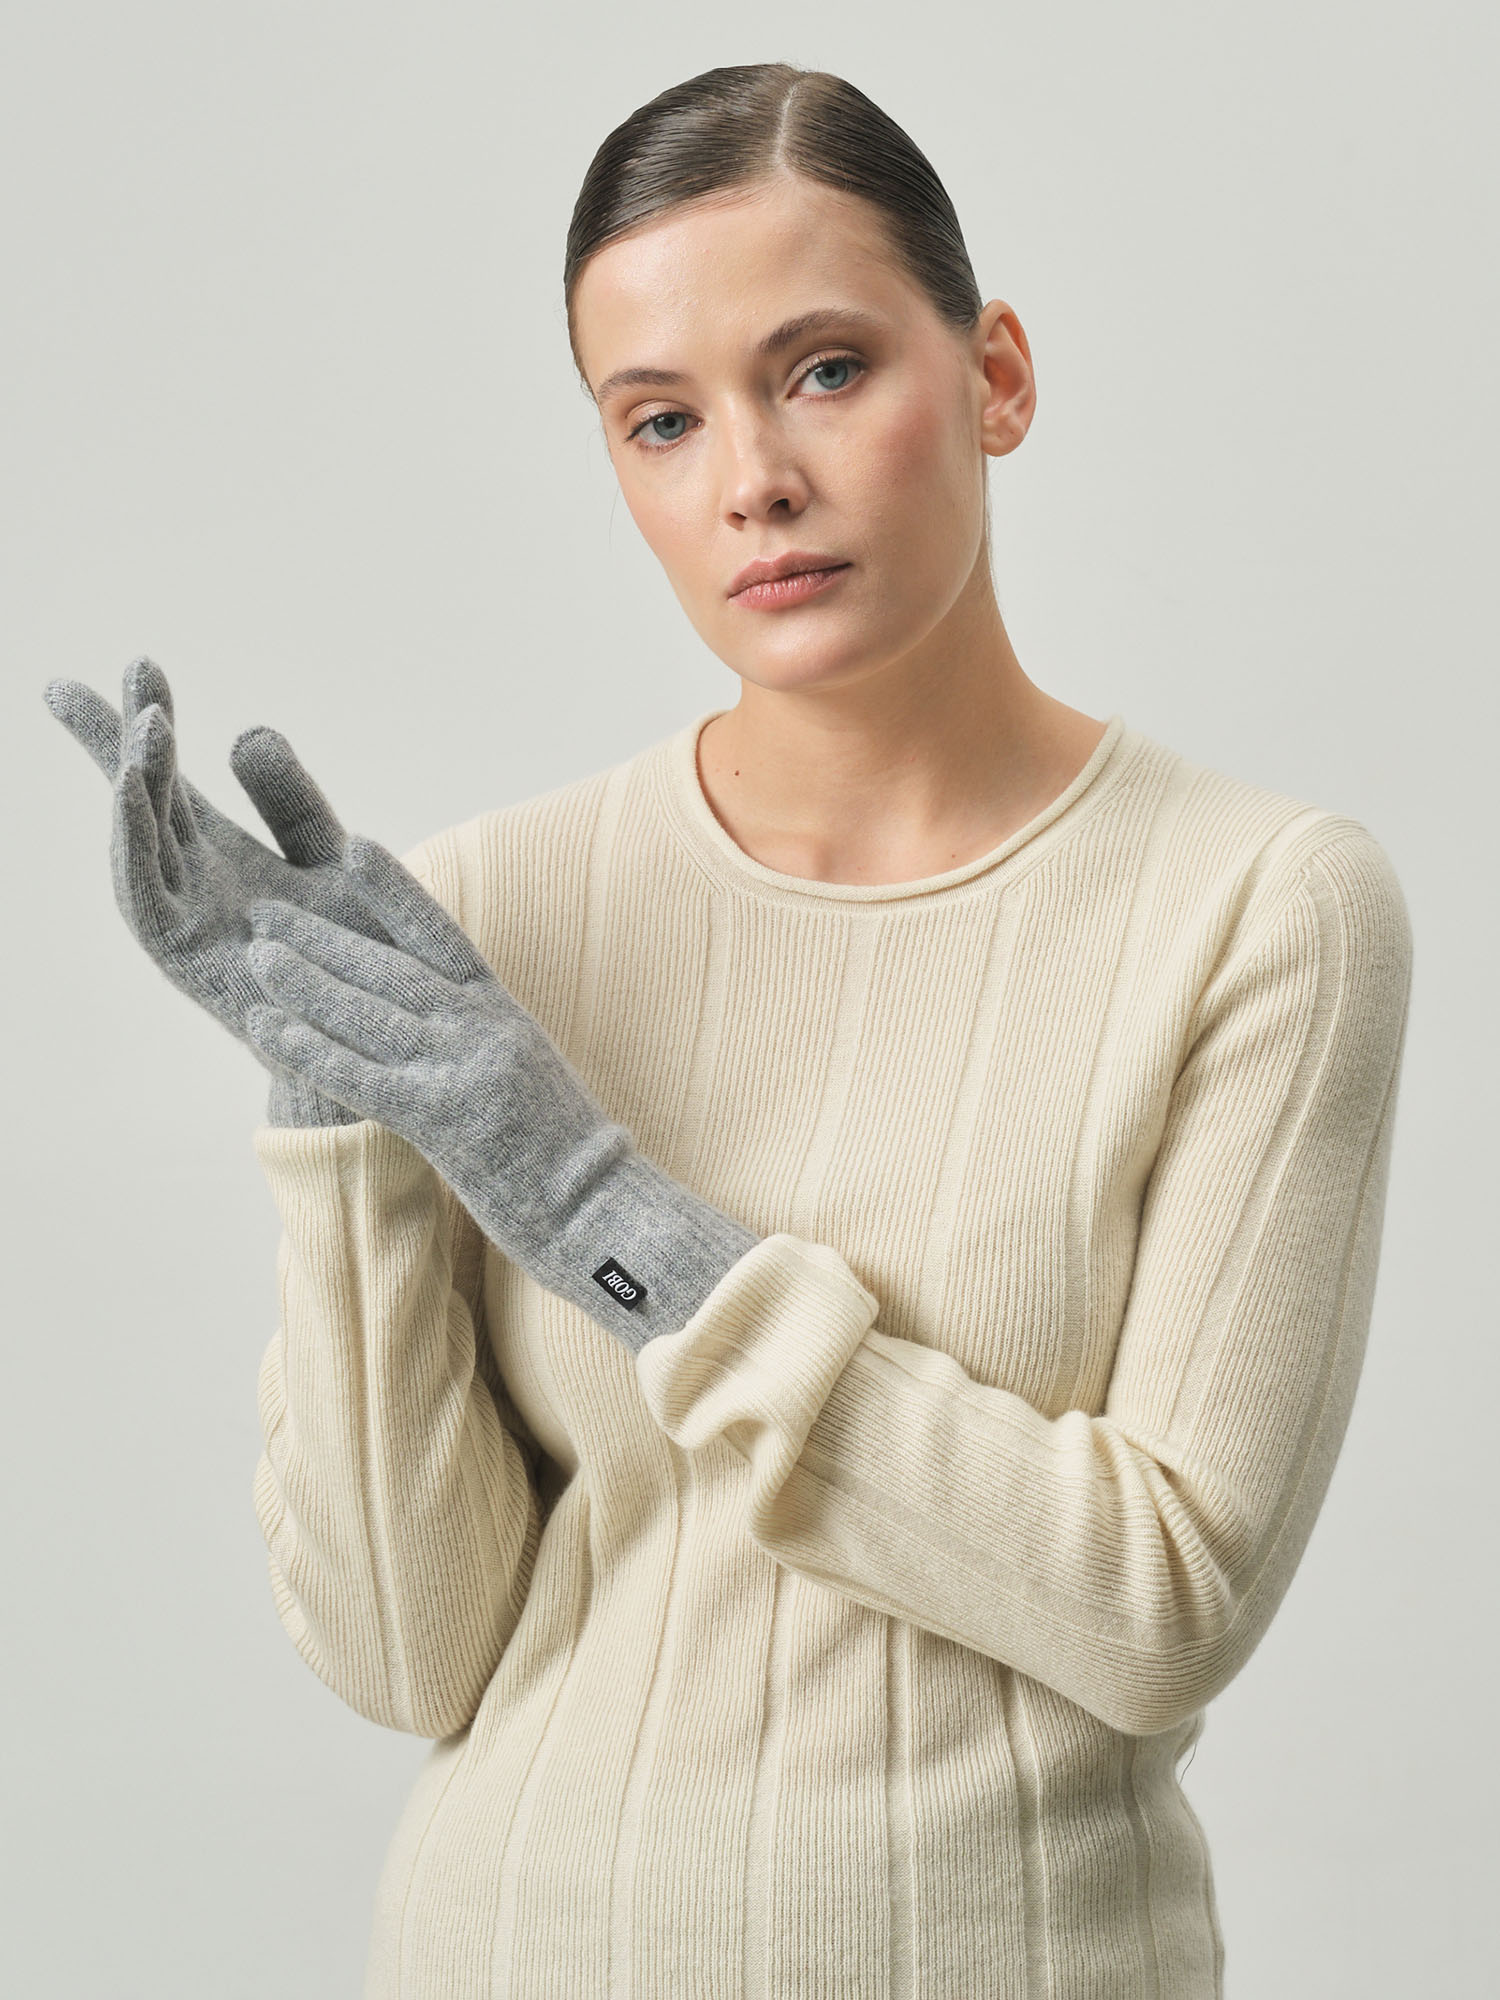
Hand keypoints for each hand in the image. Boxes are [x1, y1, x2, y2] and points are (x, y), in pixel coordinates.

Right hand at [44, 656, 400, 1117]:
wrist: (384, 1047)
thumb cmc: (365, 961)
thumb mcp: (332, 861)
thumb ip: (292, 803)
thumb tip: (244, 731)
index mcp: (224, 854)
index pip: (171, 778)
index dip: (145, 723)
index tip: (134, 660)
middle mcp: (192, 884)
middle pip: (140, 799)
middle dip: (123, 737)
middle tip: (117, 671)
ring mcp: (182, 922)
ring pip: (137, 842)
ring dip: (132, 783)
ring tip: (144, 725)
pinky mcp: (182, 959)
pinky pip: (142, 896)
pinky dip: (130, 843)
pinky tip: (132, 789)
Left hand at [241, 834, 759, 1350]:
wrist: (599, 1207)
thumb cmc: (561, 1151)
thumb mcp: (526, 1070)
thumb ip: (478, 1037)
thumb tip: (426, 1016)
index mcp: (503, 1011)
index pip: (440, 934)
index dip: (394, 891)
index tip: (351, 849)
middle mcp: (482, 1029)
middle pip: (389, 967)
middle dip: (323, 936)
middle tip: (267, 910)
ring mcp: (463, 1071)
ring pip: (369, 1013)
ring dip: (305, 982)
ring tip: (257, 955)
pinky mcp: (443, 1120)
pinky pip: (361, 1075)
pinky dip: (309, 1048)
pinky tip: (267, 1028)